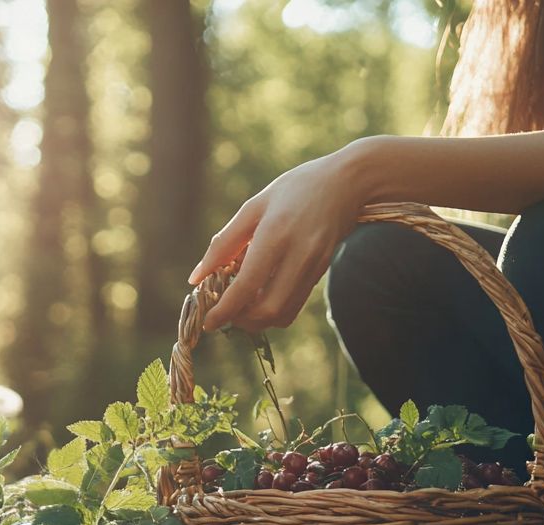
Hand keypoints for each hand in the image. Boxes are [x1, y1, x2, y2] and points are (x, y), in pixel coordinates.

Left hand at [189, 147, 367, 332]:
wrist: (347, 183)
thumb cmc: (294, 190)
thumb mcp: (254, 207)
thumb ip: (223, 244)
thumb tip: (196, 277)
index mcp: (275, 234)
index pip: (247, 285)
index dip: (225, 310)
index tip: (208, 322)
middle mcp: (297, 255)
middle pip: (266, 310)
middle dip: (240, 320)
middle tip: (224, 311)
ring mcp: (313, 267)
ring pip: (281, 315)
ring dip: (256, 320)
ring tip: (240, 305)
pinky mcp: (320, 273)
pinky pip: (293, 307)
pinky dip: (272, 312)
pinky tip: (260, 296)